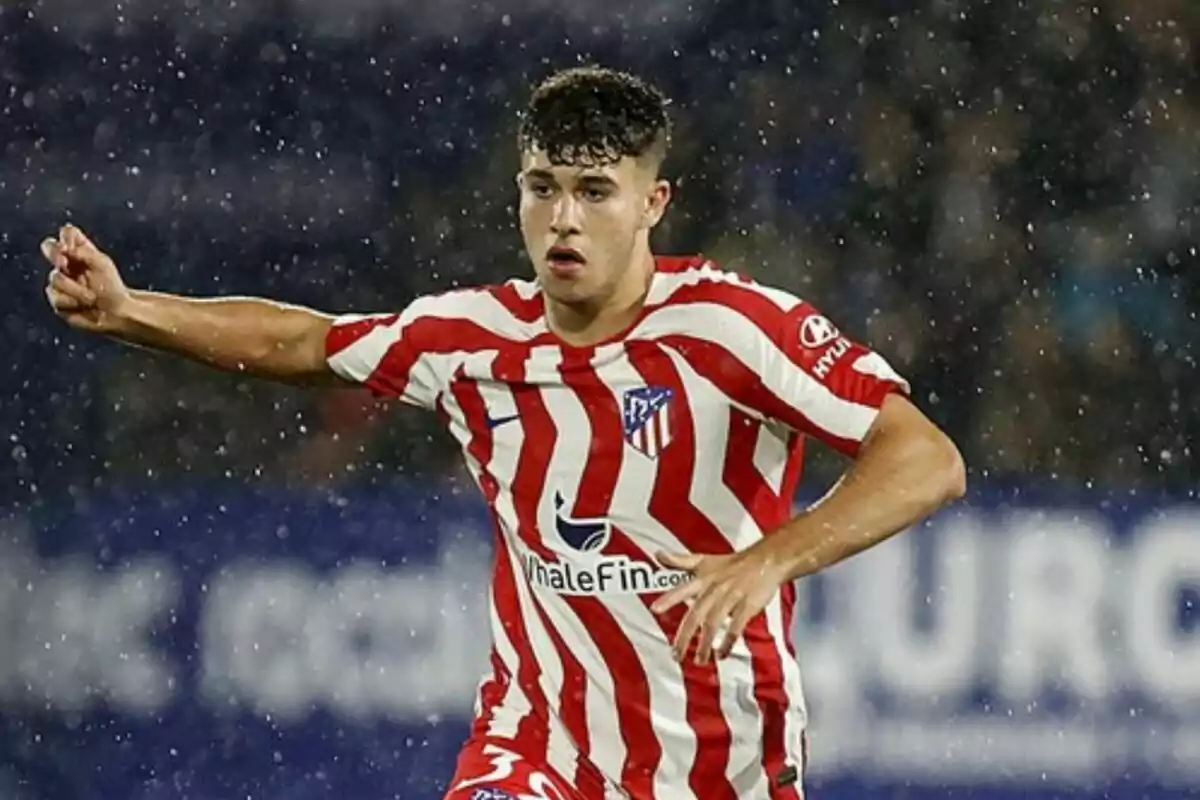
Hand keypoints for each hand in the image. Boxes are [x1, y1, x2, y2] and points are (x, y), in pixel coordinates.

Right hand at [41, 224, 130, 333]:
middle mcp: (66, 264)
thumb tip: (66, 249)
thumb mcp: (102, 265)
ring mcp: (59, 281)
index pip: (67, 233)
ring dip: (76, 289)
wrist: (115, 314)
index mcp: (79, 252)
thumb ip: (85, 253)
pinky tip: (83, 306)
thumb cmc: (112, 287)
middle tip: (64, 262)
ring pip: (55, 277)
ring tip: (92, 298)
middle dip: (54, 253)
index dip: (66, 237)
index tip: (71, 246)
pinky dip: (72, 301)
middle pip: (49, 247)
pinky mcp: (57, 299)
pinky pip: (57, 297)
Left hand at [651, 545, 790, 663]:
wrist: (765, 560)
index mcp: (703, 579)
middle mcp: (714, 589)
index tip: (655, 609)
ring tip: (698, 660)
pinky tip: (721, 654)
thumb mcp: (704, 560)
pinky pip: (735, 627)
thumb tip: (658, 555)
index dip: (669, 597)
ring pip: (714, 623)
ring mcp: (731, 597)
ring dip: (705, 644)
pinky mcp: (747, 606)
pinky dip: (727, 642)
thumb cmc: (732, 564)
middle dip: (684, 636)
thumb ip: (680, 561)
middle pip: (696, 614)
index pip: (683, 589)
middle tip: (676, 655)